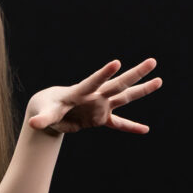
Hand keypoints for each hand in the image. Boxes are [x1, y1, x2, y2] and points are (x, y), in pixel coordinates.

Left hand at [26, 58, 162, 135]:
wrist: (50, 109)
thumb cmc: (46, 107)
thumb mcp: (45, 114)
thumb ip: (43, 119)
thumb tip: (33, 124)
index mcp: (80, 92)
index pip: (93, 82)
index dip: (103, 73)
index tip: (117, 62)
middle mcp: (94, 96)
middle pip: (117, 84)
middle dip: (134, 74)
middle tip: (152, 62)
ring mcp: (100, 106)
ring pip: (124, 97)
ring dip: (141, 90)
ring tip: (159, 80)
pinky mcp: (101, 117)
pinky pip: (119, 123)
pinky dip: (130, 127)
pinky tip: (145, 130)